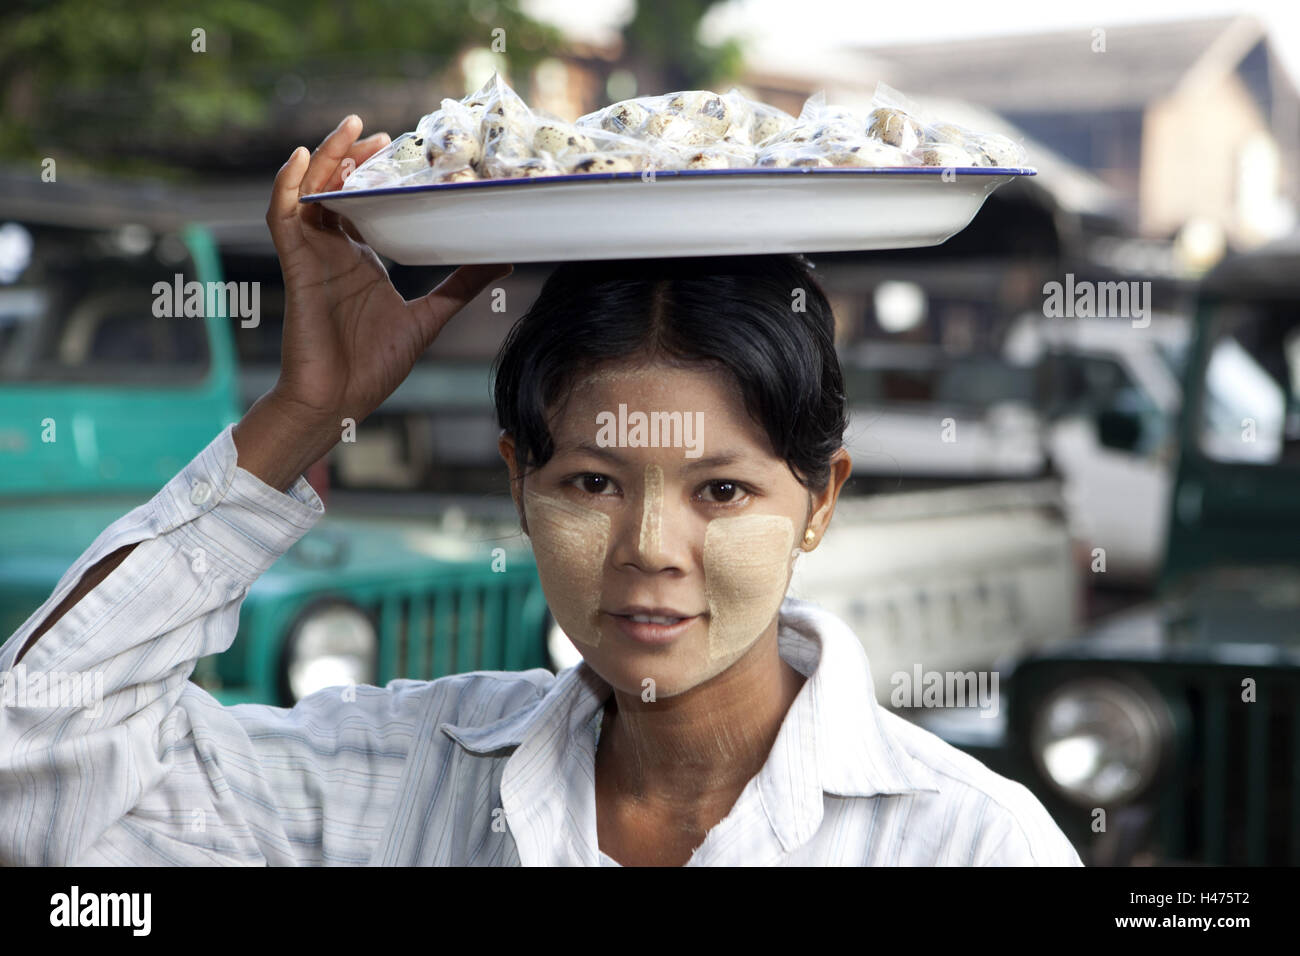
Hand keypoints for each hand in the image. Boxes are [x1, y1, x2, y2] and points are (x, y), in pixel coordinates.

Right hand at [235, 115, 511, 489]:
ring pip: (310, 192)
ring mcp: (314, 256)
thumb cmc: (374, 367)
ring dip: (327, 159)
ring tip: (350, 131)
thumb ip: (462, 287)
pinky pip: (283, 216)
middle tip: (381, 135)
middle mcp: (336, 251)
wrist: (339, 401)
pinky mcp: (296, 266)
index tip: (406, 152)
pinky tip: (303, 158)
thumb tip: (503, 263)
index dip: (379, 175)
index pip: (366, 203)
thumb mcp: (430, 317)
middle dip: (355, 157)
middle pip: (338, 189)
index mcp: (363, 259)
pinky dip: (288, 185)